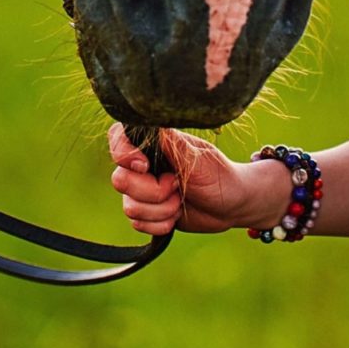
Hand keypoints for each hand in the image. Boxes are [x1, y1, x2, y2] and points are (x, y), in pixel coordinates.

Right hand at [107, 123, 289, 235]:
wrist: (231, 204)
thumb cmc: (218, 174)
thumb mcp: (196, 156)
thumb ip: (169, 142)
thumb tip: (146, 123)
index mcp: (152, 144)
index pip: (117, 139)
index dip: (124, 156)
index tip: (146, 166)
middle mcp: (141, 165)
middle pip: (120, 180)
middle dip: (153, 191)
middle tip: (177, 185)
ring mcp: (142, 190)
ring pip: (130, 207)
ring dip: (161, 210)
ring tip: (180, 201)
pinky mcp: (147, 213)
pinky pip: (138, 224)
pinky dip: (161, 224)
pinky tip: (176, 215)